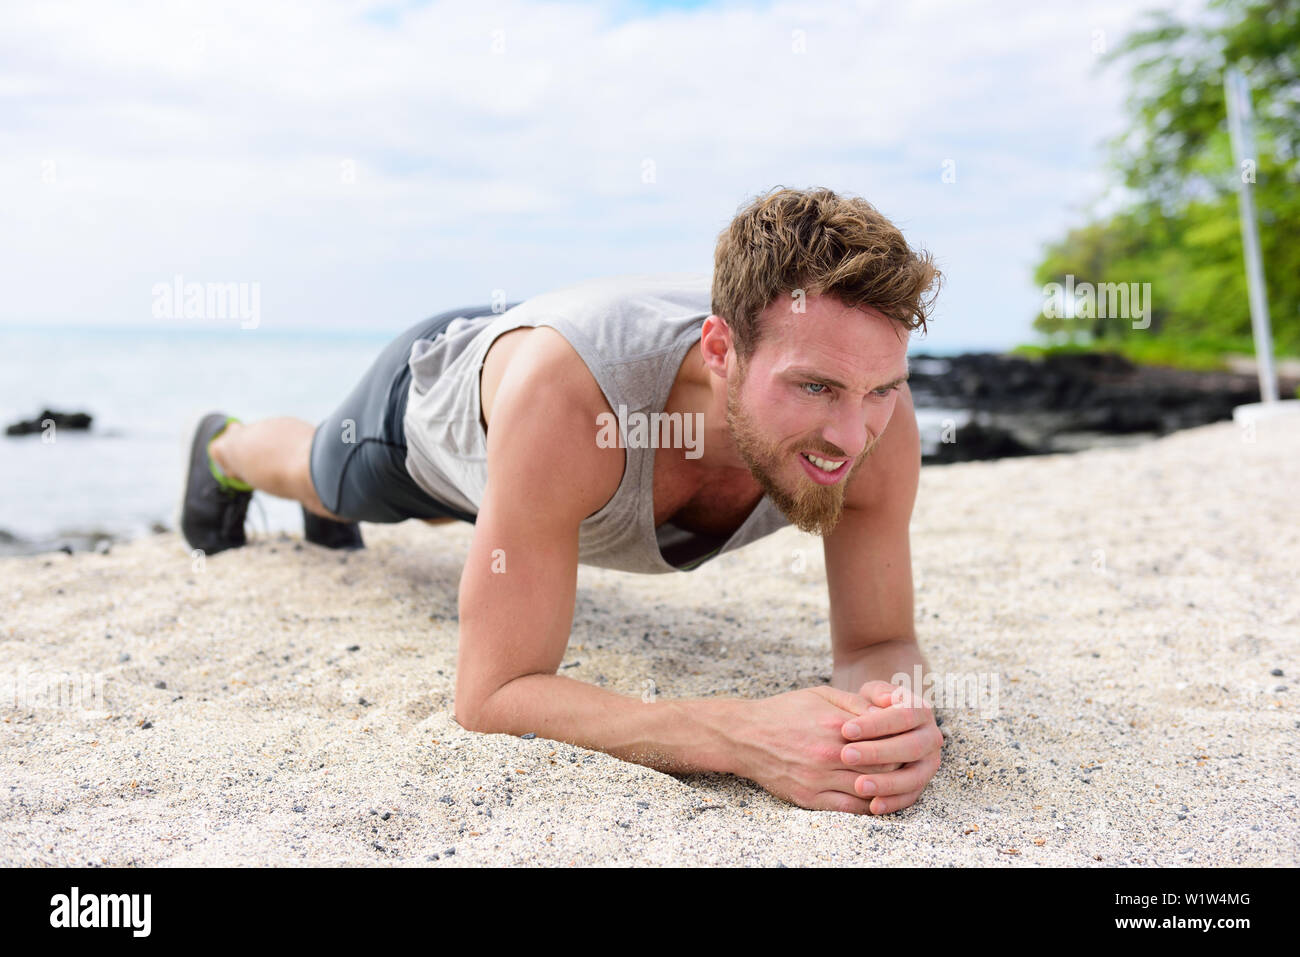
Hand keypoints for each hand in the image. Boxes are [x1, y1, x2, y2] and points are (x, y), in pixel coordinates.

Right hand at [729, 686, 888, 812]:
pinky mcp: (809, 798)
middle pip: (883, 767)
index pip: (886, 739)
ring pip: (869, 789)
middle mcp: (829, 754)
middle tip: (904, 760)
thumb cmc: (785, 711)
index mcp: (835, 725)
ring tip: (892, 779)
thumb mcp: (821, 694)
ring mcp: (819, 778)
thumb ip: (857, 702)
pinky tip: (873, 797)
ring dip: (885, 786)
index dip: (900, 741)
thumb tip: (889, 709)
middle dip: (897, 764)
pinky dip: (867, 805)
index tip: (904, 739)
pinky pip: (849, 809)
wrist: (745, 735)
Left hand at [838, 680, 943, 814]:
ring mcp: (929, 763)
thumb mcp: (873, 693)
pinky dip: (893, 803)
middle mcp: (931, 737)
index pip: (903, 715)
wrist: (881, 724)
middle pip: (910, 747)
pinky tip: (873, 806)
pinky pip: (911, 796)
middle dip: (877, 752)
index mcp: (921, 710)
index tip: (846, 729)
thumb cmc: (872, 706)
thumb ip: (877, 693)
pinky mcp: (921, 783)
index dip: (876, 723)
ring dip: (887, 783)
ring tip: (859, 785)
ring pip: (914, 776)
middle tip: (846, 755)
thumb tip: (885, 700)